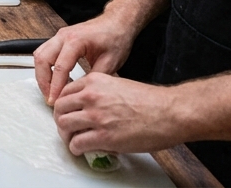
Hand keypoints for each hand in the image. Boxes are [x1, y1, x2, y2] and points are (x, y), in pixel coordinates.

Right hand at [34, 14, 138, 105]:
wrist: (118, 23)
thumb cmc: (116, 38)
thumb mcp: (110, 63)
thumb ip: (92, 79)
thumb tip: (79, 94)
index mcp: (76, 40)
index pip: (60, 67)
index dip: (56, 87)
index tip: (55, 100)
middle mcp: (64, 36)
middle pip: (42, 59)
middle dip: (43, 81)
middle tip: (50, 97)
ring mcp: (60, 36)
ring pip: (39, 55)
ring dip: (41, 74)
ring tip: (50, 90)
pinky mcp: (60, 39)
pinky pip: (44, 53)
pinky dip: (45, 68)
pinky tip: (53, 79)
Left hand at [52, 73, 184, 155]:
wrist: (170, 112)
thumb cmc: (151, 101)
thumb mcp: (118, 85)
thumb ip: (99, 93)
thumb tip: (88, 107)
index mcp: (95, 81)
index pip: (65, 92)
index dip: (64, 105)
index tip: (67, 112)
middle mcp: (91, 96)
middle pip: (59, 108)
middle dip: (61, 119)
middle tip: (67, 128)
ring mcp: (96, 116)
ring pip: (64, 125)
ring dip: (66, 135)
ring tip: (73, 140)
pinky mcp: (103, 136)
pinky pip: (77, 144)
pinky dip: (76, 149)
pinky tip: (82, 149)